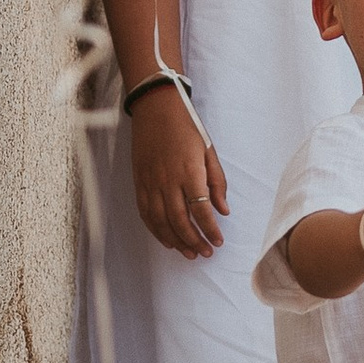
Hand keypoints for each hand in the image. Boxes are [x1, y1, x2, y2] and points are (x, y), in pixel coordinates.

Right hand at [131, 99, 227, 257]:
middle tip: (205, 253)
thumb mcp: (209, 151)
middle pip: (180, 220)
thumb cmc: (187, 128)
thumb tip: (223, 210)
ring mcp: (151, 183)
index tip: (218, 241)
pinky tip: (167, 240)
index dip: (210, 229)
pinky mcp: (139, 183)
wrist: (156, 109)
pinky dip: (156, 230)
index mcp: (189, 172)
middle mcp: (168, 180)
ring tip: (189, 252)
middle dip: (194, 241)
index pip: (200, 210)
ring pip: (161, 221)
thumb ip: (217, 182)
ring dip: (176, 240)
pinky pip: (146, 213)